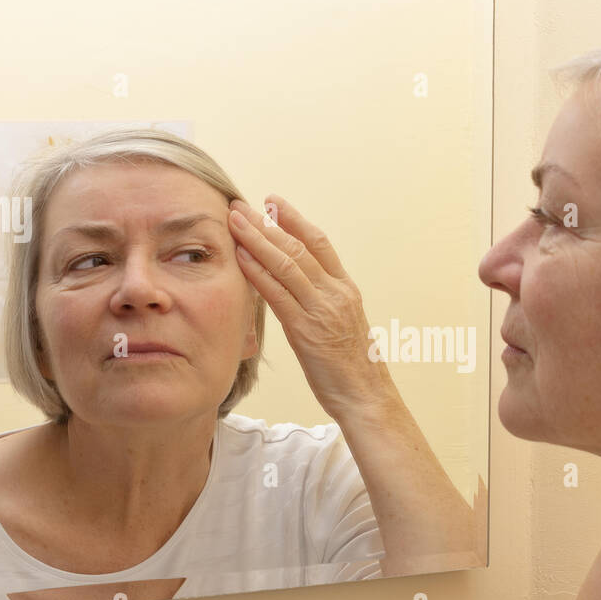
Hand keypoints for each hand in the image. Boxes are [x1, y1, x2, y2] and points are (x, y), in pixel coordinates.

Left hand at [227, 195, 394, 419]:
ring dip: (256, 240)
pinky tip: (240, 257)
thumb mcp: (342, 325)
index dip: (295, 220)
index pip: (319, 244)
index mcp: (346, 289)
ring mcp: (322, 310)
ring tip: (234, 221)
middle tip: (241, 205)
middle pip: (298, 247)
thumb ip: (322, 302)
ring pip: (287, 264)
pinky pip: (278, 294)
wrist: (366, 397)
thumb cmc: (352, 367)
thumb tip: (299, 288)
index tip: (273, 203)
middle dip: (266, 223)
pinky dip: (257, 272)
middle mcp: (336, 293)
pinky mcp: (306, 331)